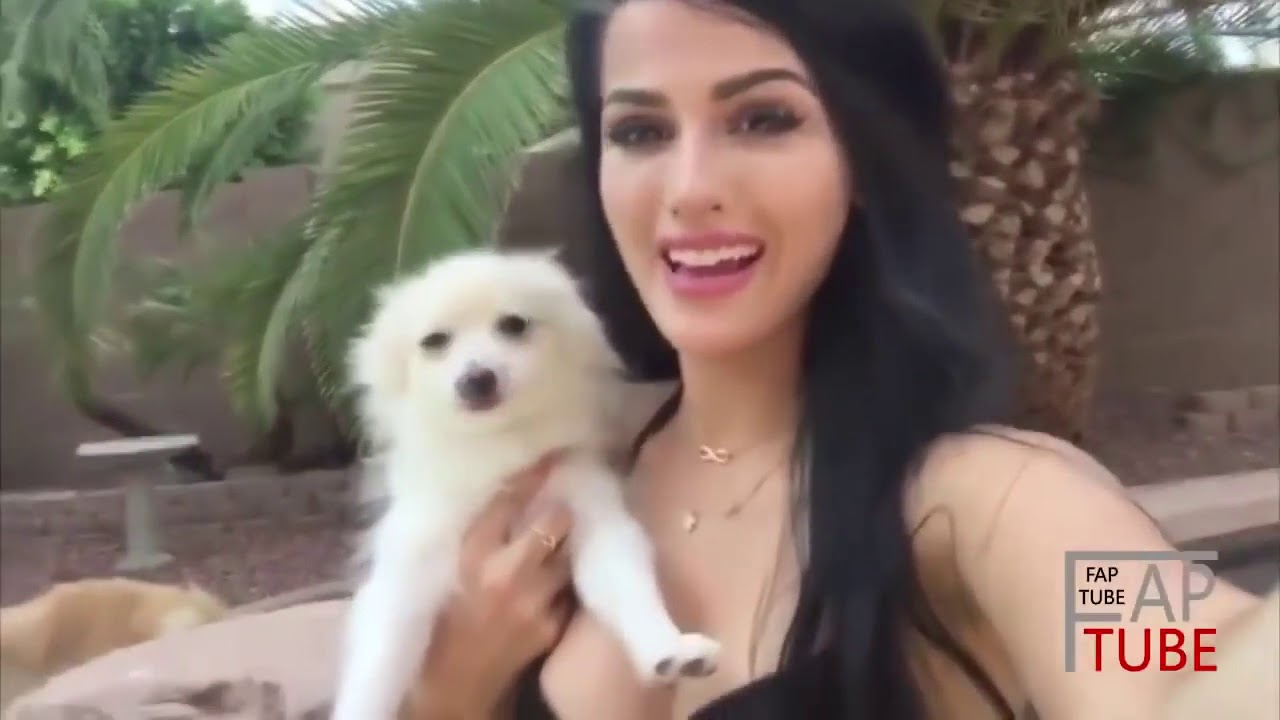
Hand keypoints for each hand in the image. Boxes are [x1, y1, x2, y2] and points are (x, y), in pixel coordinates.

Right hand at [403, 453, 574, 718]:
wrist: (457, 676)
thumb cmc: (451, 611)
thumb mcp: (457, 562)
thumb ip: (486, 525)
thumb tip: (518, 482)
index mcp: (472, 553)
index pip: (507, 502)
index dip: (533, 476)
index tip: (551, 457)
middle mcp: (504, 573)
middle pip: (552, 523)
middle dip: (562, 508)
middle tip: (568, 496)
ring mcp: (533, 601)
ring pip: (567, 555)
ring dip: (569, 545)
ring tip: (569, 534)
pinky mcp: (551, 624)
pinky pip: (570, 589)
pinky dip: (567, 581)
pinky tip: (560, 578)